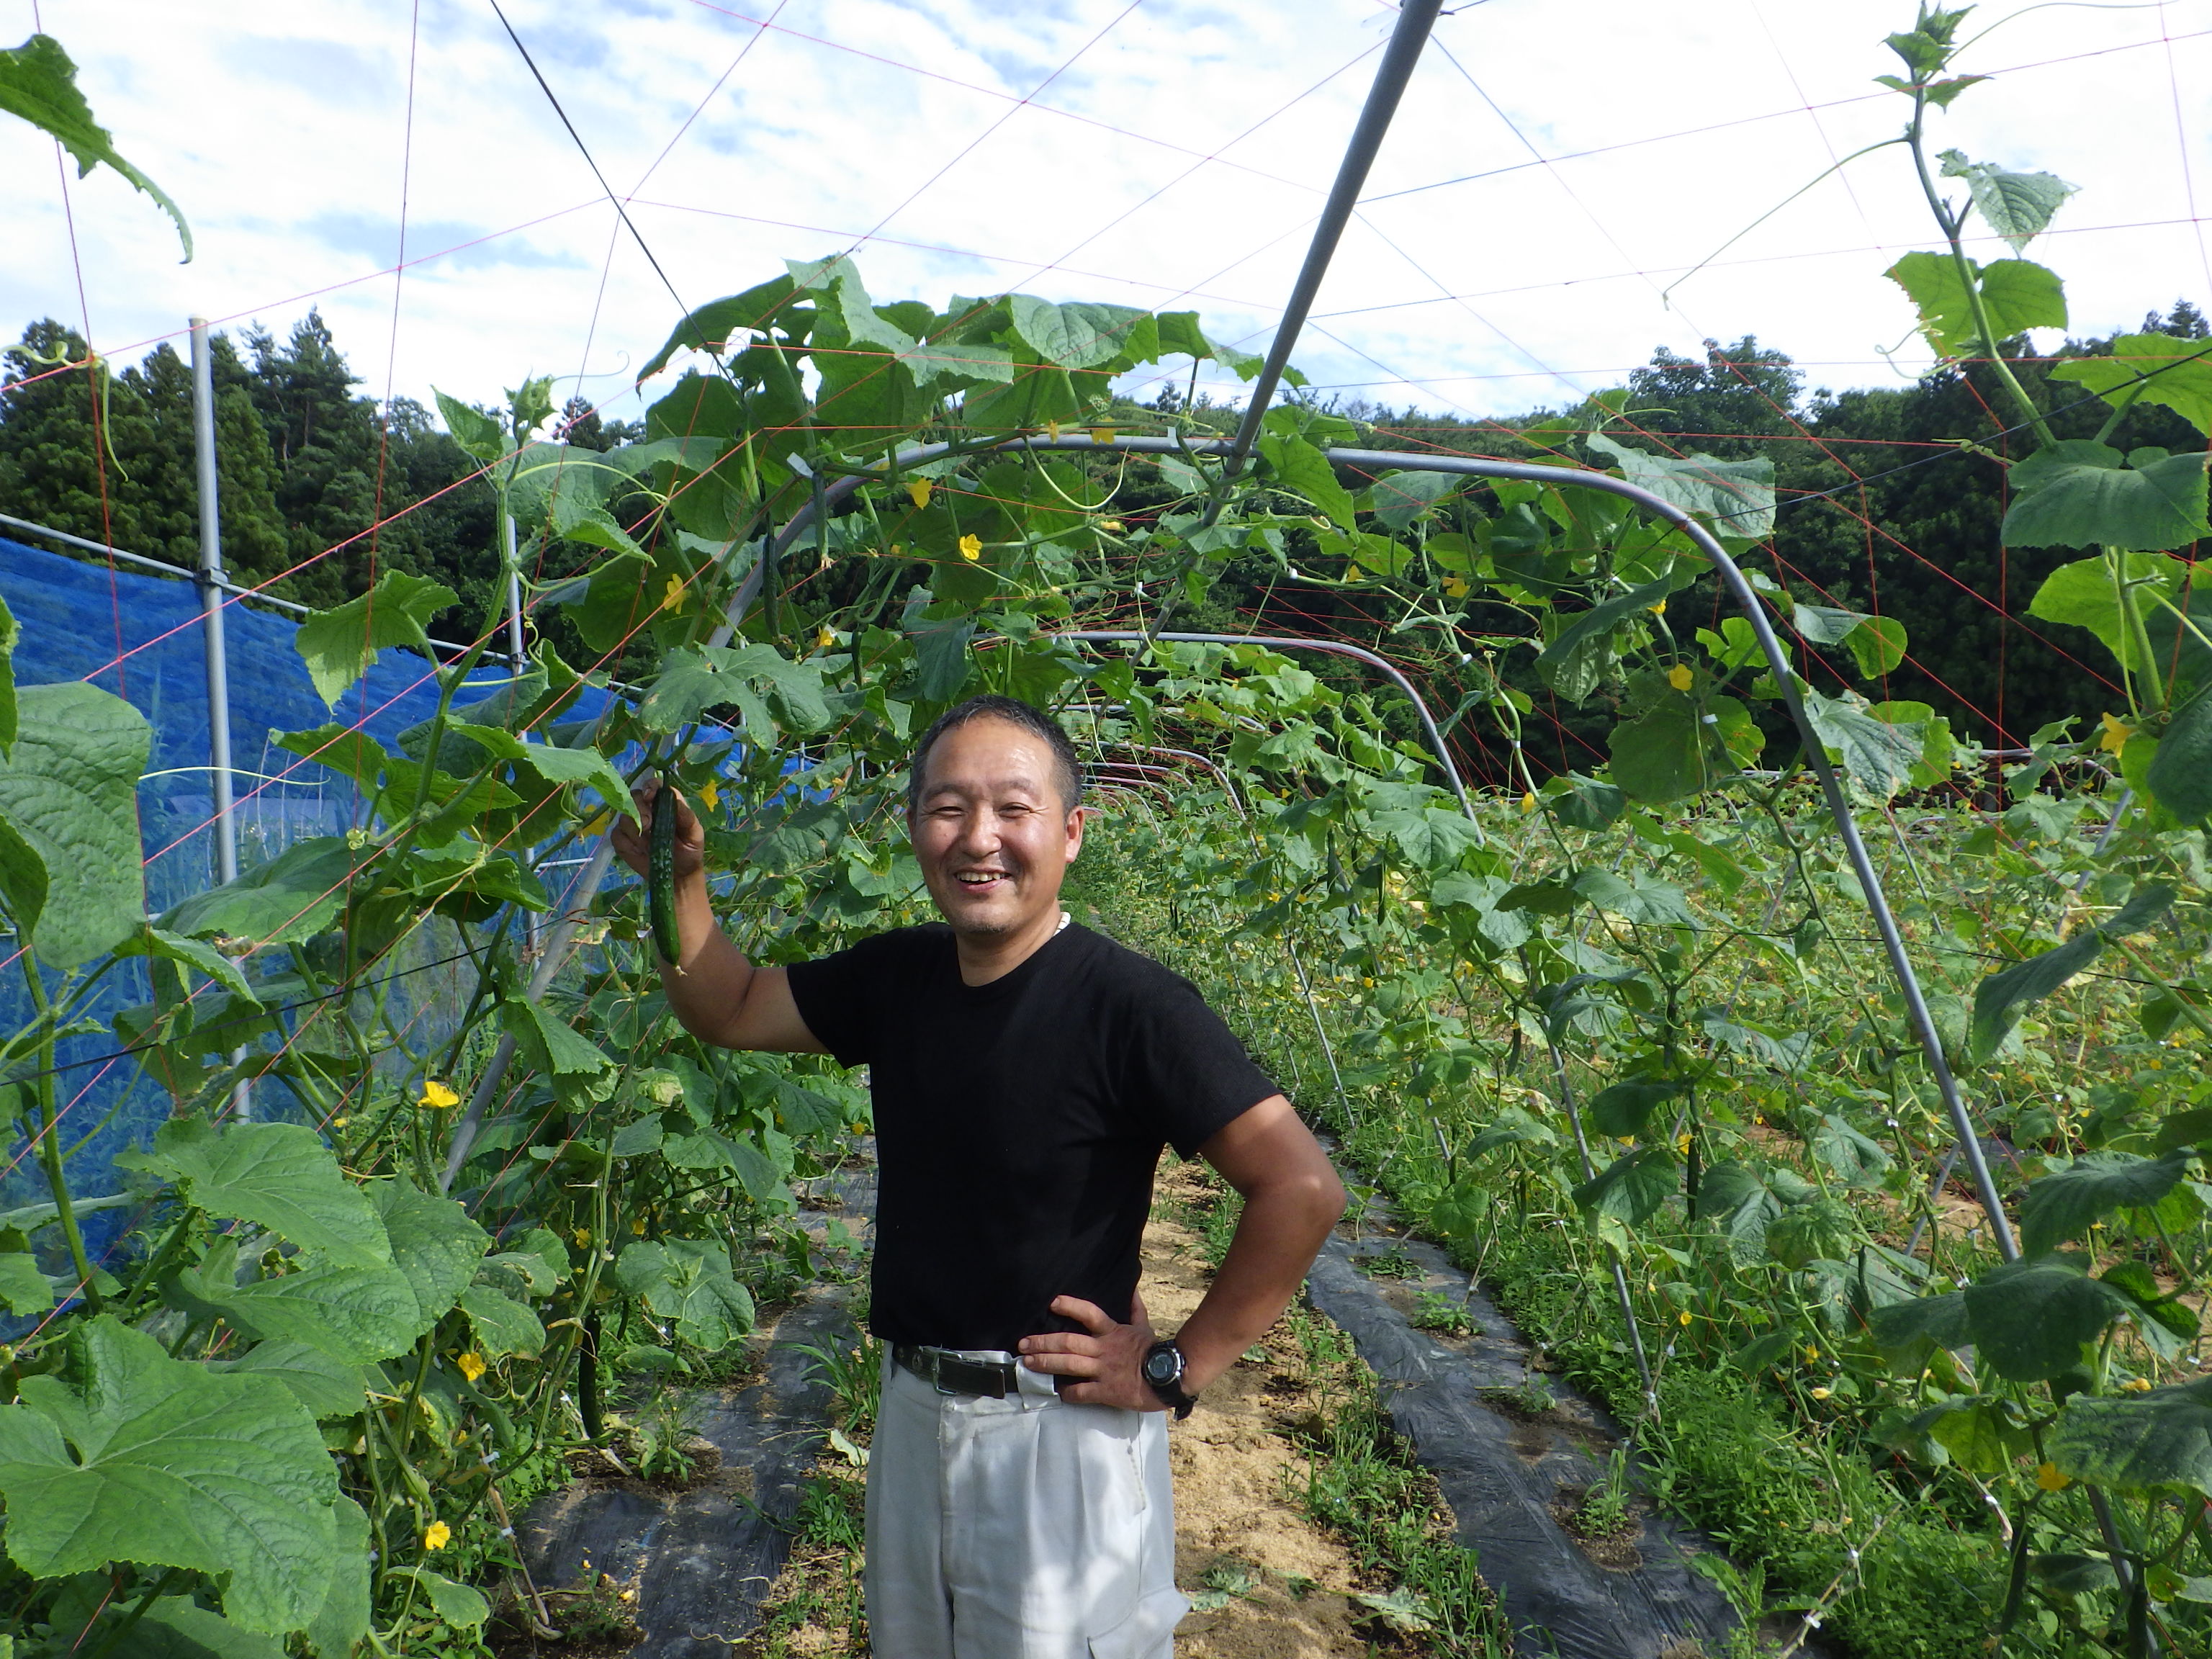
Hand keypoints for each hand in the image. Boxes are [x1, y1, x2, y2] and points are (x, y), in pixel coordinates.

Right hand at [608, 778, 704, 880]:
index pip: (653, 785)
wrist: (679, 875)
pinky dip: (626, 843)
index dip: (649, 787)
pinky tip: (638, 851)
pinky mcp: (623, 840)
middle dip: (639, 808)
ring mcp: (633, 825)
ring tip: (648, 844)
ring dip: (634, 829)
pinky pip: (616, 835)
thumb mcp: (694, 833)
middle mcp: (647, 810)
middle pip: (633, 797)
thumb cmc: (689, 850)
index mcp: (664, 803)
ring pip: (623, 816)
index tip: (650, 797)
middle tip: (648, 825)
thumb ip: (686, 815)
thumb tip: (674, 797)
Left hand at [1016, 1290, 1162, 1409]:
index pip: (1089, 1313)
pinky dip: (1067, 1392)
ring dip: (1046, 1363)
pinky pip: (1081, 1392)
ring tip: (1028, 1363)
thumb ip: (1135, 1309)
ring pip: (1069, 1365)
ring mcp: (1103, 1370)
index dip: (1071, 1306)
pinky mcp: (1106, 1391)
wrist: (1170, 1376)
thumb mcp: (1145, 1326)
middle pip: (1068, 1342)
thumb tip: (1132, 1288)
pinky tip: (1057, 1392)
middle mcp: (1104, 1349)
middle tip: (1023, 1344)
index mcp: (1113, 1332)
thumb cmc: (1155, 1351)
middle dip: (1043, 1342)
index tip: (1053, 1303)